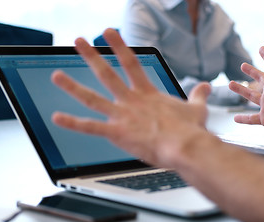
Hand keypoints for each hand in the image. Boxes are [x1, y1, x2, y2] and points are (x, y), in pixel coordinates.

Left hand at [51, 29, 210, 167]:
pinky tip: (57, 117)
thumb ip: (199, 95)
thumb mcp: (197, 109)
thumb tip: (207, 86)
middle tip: (79, 41)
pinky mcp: (117, 132)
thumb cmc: (190, 131)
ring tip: (57, 75)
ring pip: (92, 97)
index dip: (119, 46)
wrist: (186, 147)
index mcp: (148, 94)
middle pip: (107, 74)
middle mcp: (131, 100)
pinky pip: (90, 127)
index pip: (131, 63)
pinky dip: (73, 123)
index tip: (109, 32)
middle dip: (91, 56)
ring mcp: (122, 115)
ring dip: (72, 86)